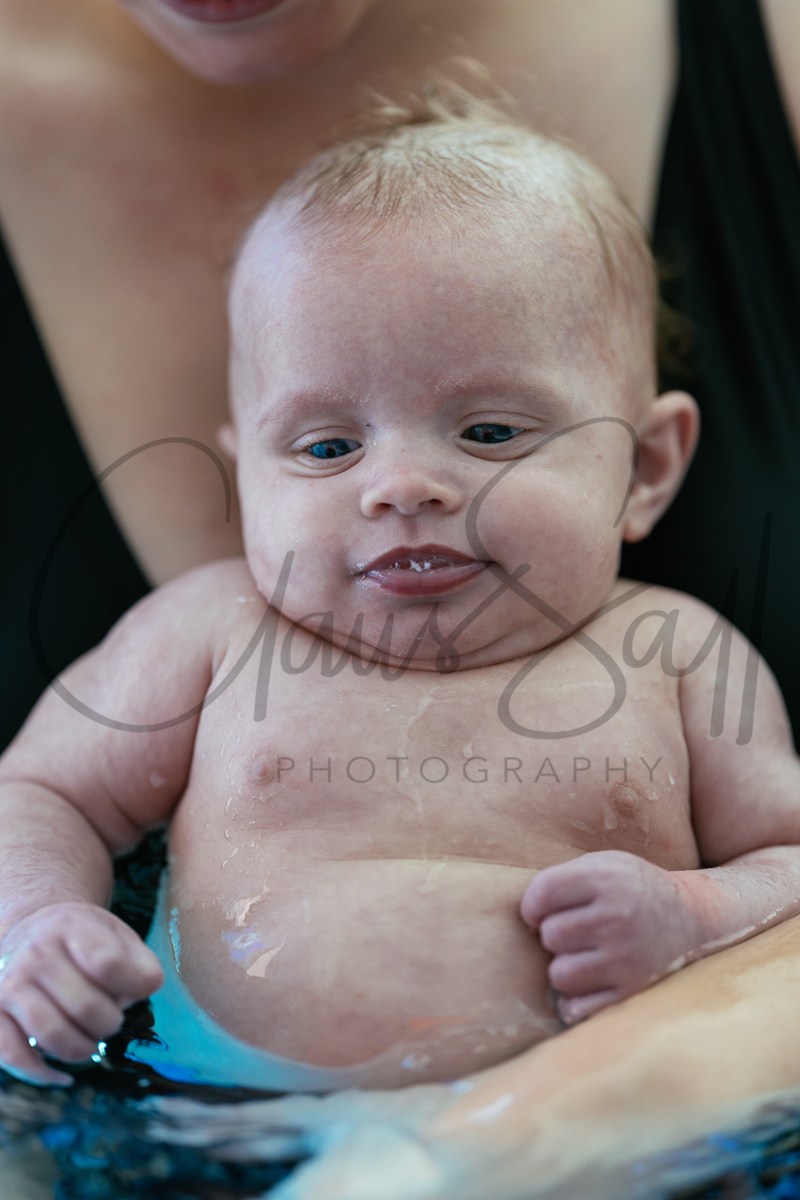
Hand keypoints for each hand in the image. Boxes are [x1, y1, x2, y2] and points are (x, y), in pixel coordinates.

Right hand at [0, 901, 162, 1085]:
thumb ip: (140, 962)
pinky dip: (41, 1074)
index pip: (109, 963)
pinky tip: (63, 1076)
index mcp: (73, 928)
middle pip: (85, 1006)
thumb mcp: (118, 934)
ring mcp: (11, 984)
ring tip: (92, 1042)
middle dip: (110, 1023)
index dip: (132, 985)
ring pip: (51, 1034)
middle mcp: (37, 955)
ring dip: (82, 1049)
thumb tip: (146, 988)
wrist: (32, 928)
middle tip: (112, 1021)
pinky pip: (13, 1055)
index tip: (136, 989)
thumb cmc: (84, 939)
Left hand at [520, 850, 698, 1024]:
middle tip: (576, 932)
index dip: (533, 906)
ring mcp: (627, 959)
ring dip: (566, 967)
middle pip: (550, 935)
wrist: (693, 917)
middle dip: (555, 935)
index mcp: (607, 878)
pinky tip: (591, 981)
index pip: (541, 894)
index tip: (542, 911)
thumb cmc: (632, 890)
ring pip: (559, 974)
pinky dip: (576, 999)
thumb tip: (524, 920)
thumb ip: (561, 881)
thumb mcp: (603, 865)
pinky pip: (576, 1008)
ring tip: (586, 955)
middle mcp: (618, 917)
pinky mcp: (633, 992)